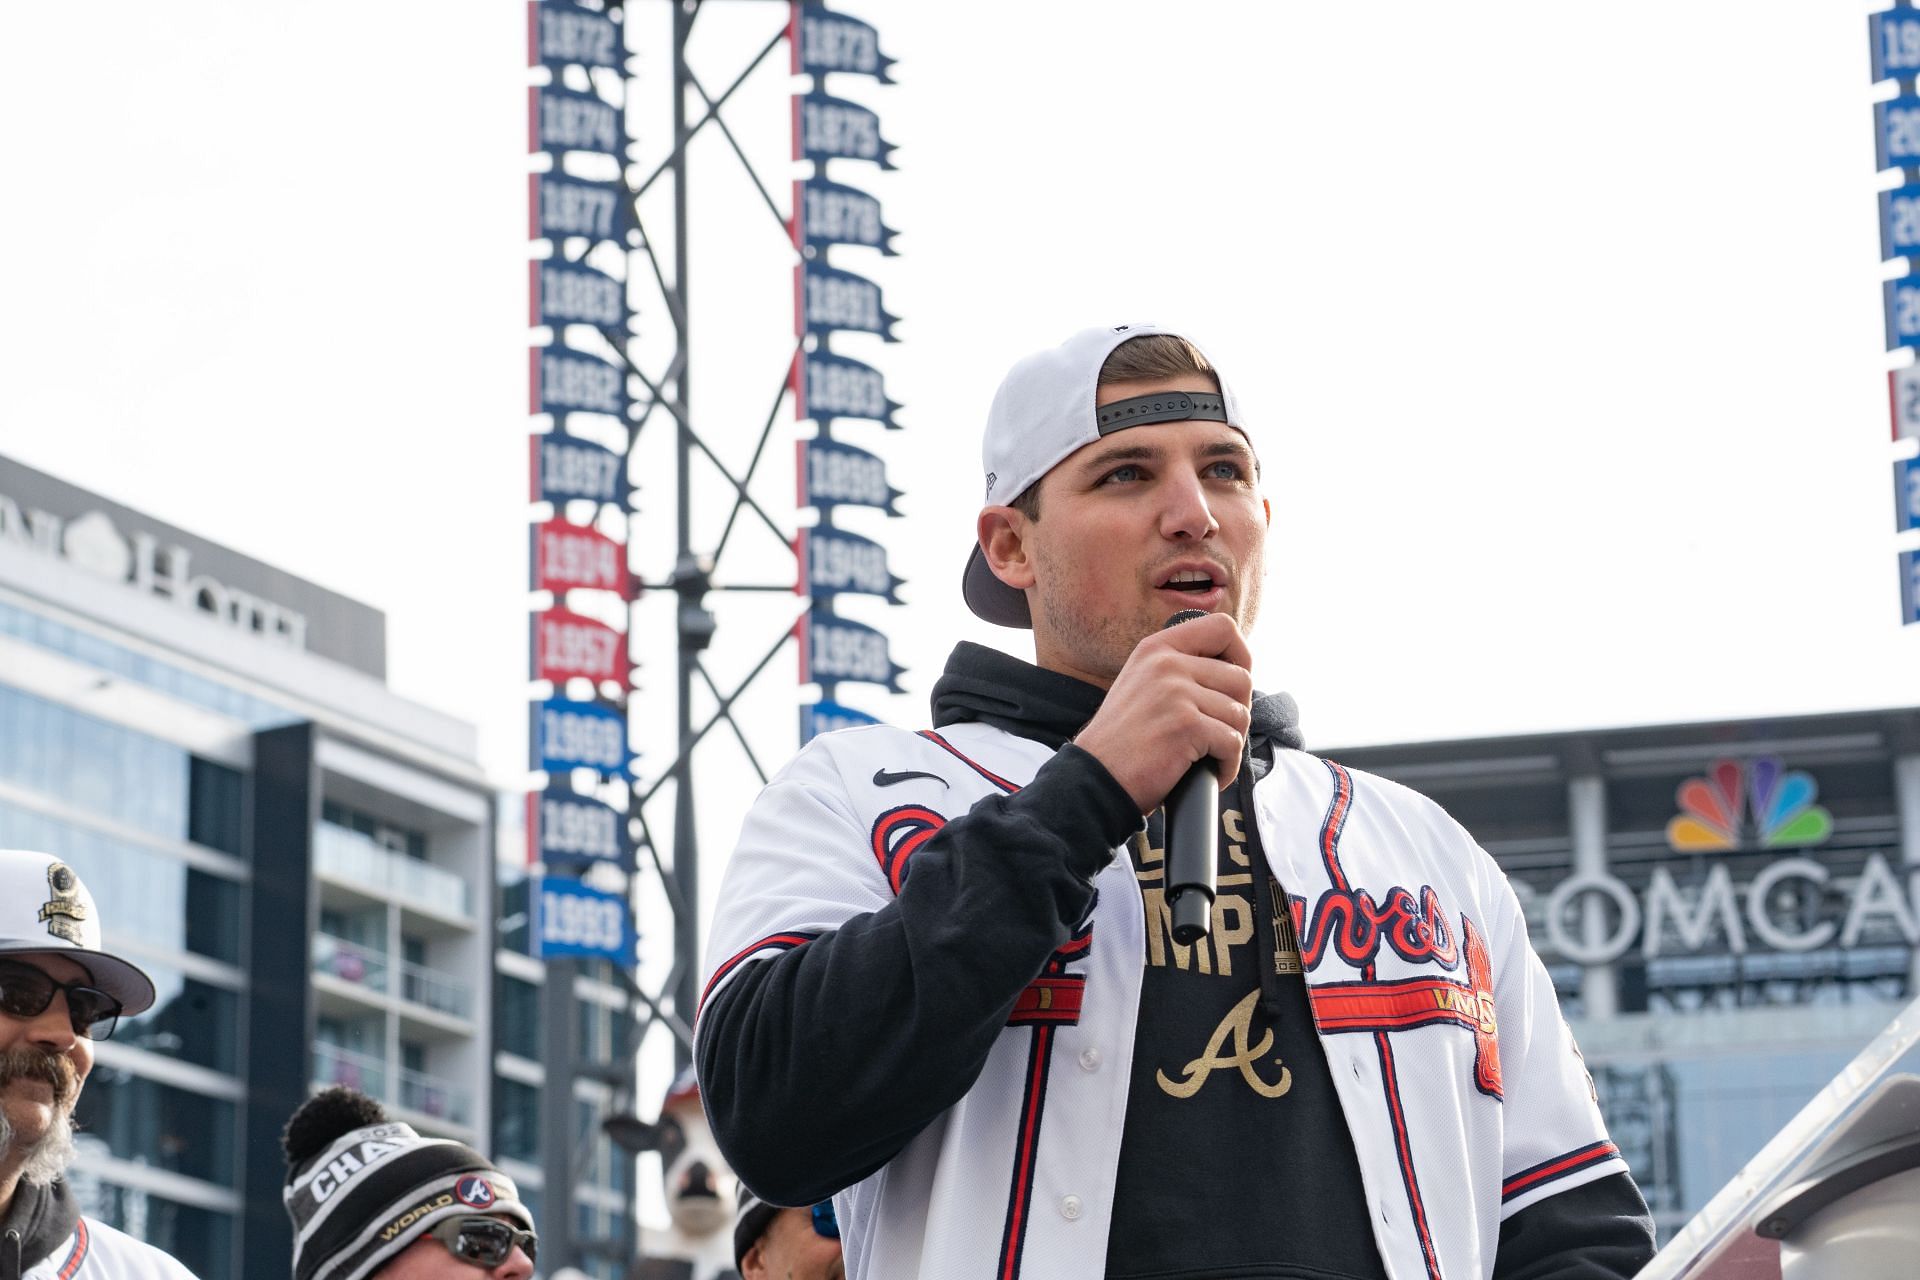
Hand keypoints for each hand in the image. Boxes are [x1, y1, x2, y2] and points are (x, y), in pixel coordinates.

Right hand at [1072, 613, 1253, 815]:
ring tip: (1208, 756)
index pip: (1222, 627)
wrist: (1095, 778)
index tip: (1233, 685)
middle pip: (1241, 678)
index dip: (1241, 655)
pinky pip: (1232, 743)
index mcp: (1157, 648)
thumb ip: (1179, 668)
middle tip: (1217, 734)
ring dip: (1231, 743)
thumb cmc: (1122, 741)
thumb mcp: (1142, 684)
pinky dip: (1227, 765)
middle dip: (1237, 712)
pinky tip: (1209, 772)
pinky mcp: (1186, 725)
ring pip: (1240, 714)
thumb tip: (1236, 671)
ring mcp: (1176, 693)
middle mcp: (1166, 664)